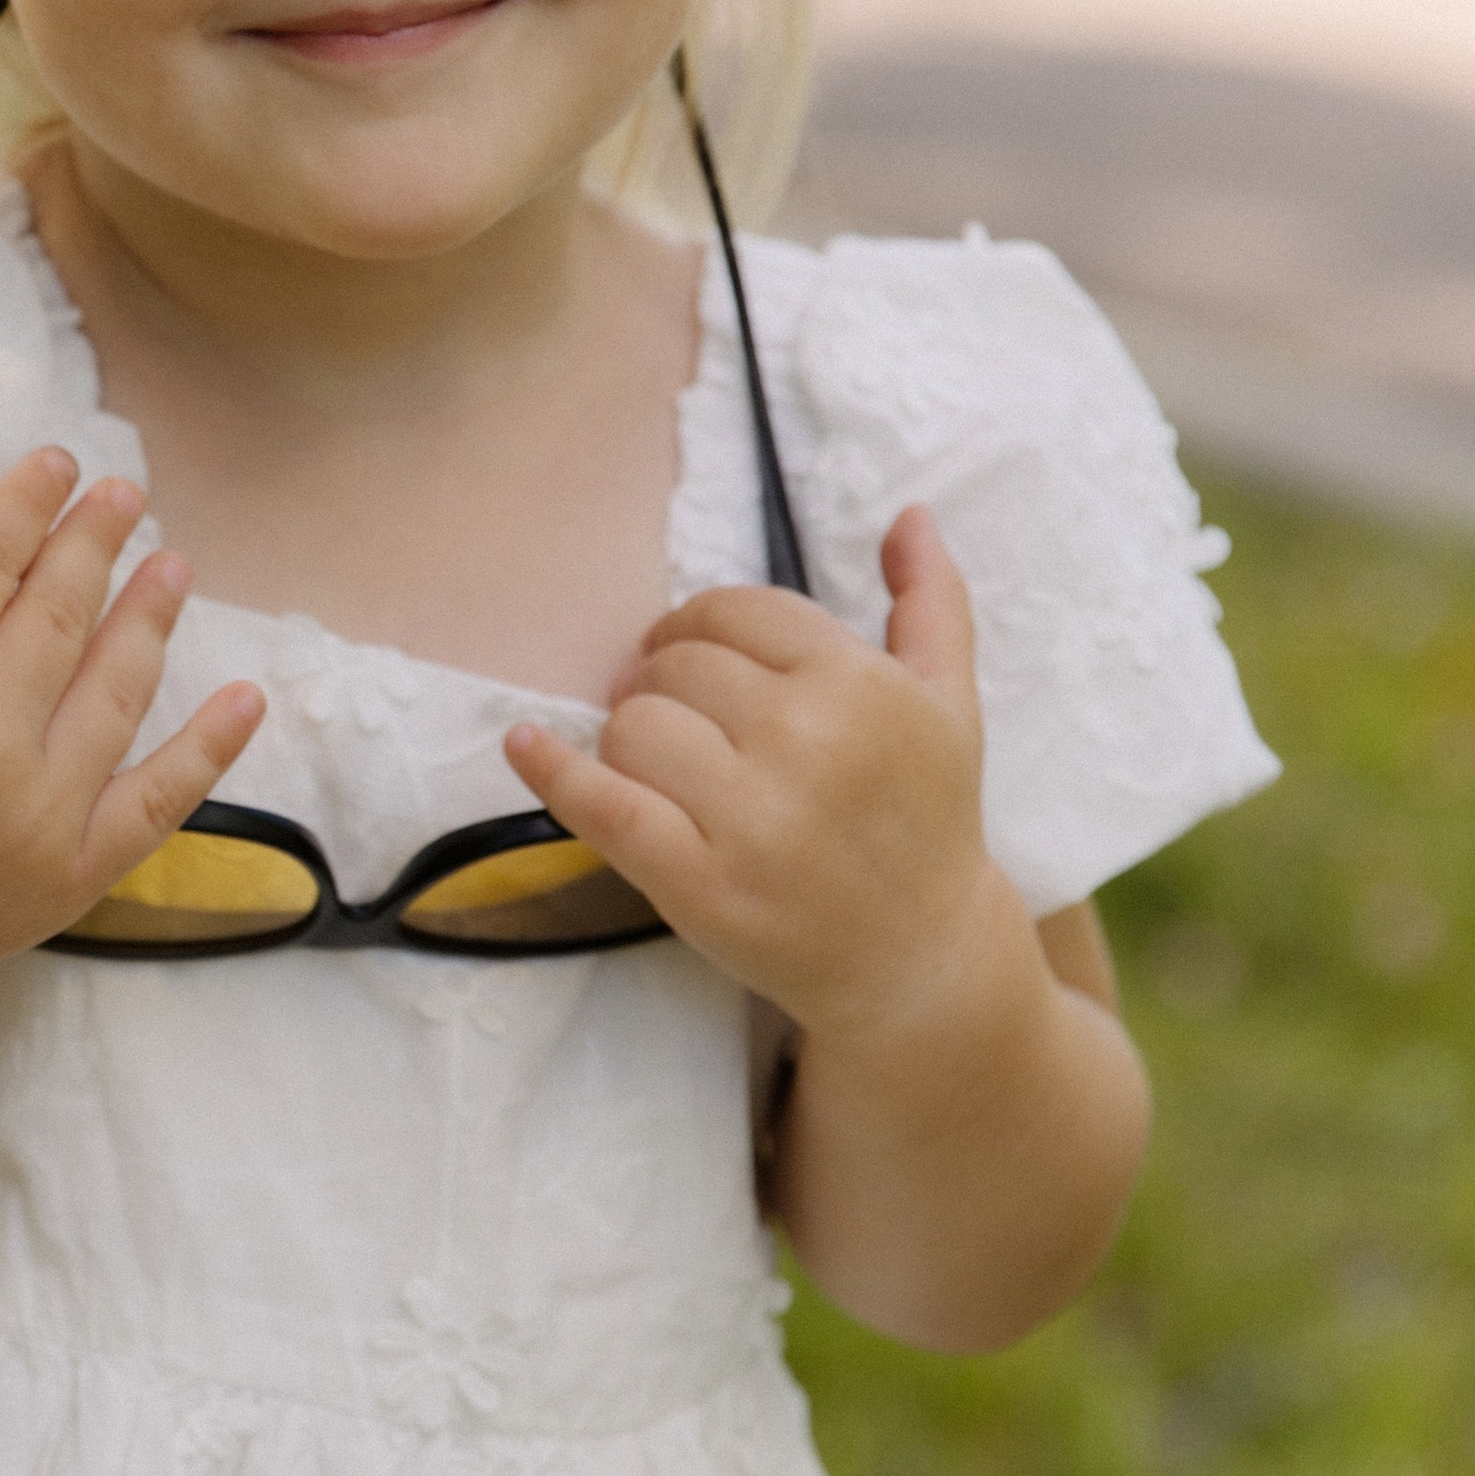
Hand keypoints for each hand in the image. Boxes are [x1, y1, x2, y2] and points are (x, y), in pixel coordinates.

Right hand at [0, 449, 263, 1029]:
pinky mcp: (68, 872)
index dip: (25, 504)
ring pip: (114, 689)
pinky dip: (209, 749)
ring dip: (151, 618)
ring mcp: (35, 811)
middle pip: (58, 613)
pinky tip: (247, 698)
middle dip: (95, 542)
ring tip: (174, 565)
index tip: (59, 466)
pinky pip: (157, 800)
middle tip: (125, 494)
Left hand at [504, 506, 1015, 1043]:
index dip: (697, 628)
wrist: (919, 959)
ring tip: (658, 760)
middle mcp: (807, 742)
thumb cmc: (927, 819)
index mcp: (859, 684)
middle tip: (677, 718)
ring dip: (629, 735)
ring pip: (634, 726)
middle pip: (676, 666)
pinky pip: (604, 807)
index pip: (733, 612)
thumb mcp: (950, 705)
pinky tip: (524, 744)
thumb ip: (931, 603)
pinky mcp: (701, 884)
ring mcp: (752, 818)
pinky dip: (553, 772)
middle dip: (662, 681)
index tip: (691, 656)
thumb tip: (909, 515)